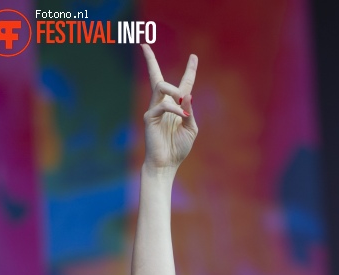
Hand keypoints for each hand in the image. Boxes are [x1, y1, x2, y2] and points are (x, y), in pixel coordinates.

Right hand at [141, 44, 197, 169]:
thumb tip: (188, 95)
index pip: (184, 84)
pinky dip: (174, 108)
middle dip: (150, 60)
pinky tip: (181, 116)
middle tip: (144, 45)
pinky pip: (162, 105)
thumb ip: (190, 112)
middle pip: (156, 76)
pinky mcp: (149, 117)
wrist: (167, 164)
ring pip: (160, 85)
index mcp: (177, 107)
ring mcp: (155, 109)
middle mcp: (164, 104)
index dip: (190, 70)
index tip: (194, 56)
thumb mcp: (191, 129)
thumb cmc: (179, 148)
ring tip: (182, 101)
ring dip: (174, 90)